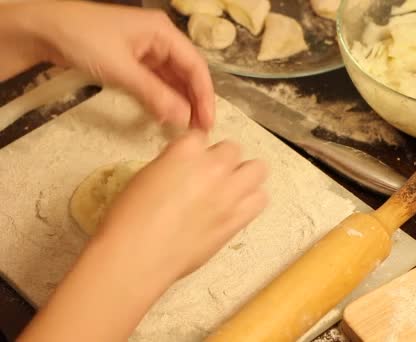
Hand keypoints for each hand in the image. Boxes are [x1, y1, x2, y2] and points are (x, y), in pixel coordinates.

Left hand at [3, 2, 214, 129]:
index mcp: (163, 32)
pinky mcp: (134, 60)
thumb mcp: (121, 70)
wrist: (43, 29)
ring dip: (180, 102)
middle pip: (187, 73)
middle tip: (199, 130)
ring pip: (173, 79)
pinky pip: (156, 81)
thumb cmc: (83, 40)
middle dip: (195, 101)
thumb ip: (154, 95)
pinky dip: (162, 98)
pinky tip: (166, 115)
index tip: (208, 122)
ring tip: (186, 127)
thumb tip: (182, 120)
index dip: (205, 96)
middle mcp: (160, 39)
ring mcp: (147, 49)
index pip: (196, 66)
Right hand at [18, 131, 268, 341]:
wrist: (139, 256)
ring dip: (244, 176)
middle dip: (222, 160)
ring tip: (230, 190)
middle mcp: (213, 166)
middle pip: (233, 148)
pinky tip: (236, 208)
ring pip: (258, 169)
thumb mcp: (147, 176)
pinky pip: (261, 199)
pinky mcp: (238, 218)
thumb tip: (185, 169)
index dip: (195, 151)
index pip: (201, 137)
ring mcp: (230, 192)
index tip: (189, 163)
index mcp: (186, 150)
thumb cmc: (129, 217)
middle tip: (209, 177)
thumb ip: (173, 164)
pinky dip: (251, 200)